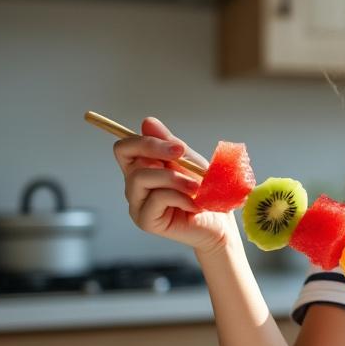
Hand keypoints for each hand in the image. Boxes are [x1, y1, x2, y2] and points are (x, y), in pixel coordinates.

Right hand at [113, 117, 234, 253]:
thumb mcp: (189, 162)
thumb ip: (169, 144)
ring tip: (196, 187)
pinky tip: (195, 205)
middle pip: (129, 158)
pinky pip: (156, 198)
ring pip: (141, 177)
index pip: (124, 148)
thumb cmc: (205, 192)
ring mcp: (137, 204)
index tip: (176, 146)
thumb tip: (147, 121)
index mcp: (142, 169)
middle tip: (183, 156)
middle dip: (157, 151)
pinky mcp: (145, 221)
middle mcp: (134, 186)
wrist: (220, 224)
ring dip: (173, 178)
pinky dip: (180, 197)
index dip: (145, 141)